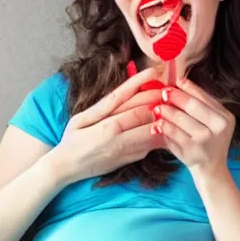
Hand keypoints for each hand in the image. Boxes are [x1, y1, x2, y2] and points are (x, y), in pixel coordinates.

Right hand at [53, 67, 165, 184]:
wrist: (66, 168)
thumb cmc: (72, 139)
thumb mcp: (82, 118)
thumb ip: (103, 107)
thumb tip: (124, 93)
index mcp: (105, 122)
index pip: (131, 100)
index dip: (145, 86)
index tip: (156, 72)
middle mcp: (116, 135)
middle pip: (144, 114)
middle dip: (160, 100)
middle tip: (171, 89)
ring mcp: (124, 149)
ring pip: (152, 132)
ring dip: (164, 119)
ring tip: (174, 107)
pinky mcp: (129, 160)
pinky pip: (149, 147)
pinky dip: (160, 137)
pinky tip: (168, 128)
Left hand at [151, 78, 235, 179]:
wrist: (211, 170)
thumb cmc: (208, 143)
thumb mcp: (213, 123)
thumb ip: (202, 106)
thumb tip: (180, 82)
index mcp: (226, 117)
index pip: (205, 97)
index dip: (189, 88)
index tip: (177, 81)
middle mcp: (219, 128)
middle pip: (192, 105)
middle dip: (175, 97)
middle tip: (163, 92)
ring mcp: (205, 139)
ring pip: (180, 118)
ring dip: (166, 111)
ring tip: (158, 108)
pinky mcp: (191, 150)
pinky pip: (172, 133)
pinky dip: (163, 127)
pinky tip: (157, 124)